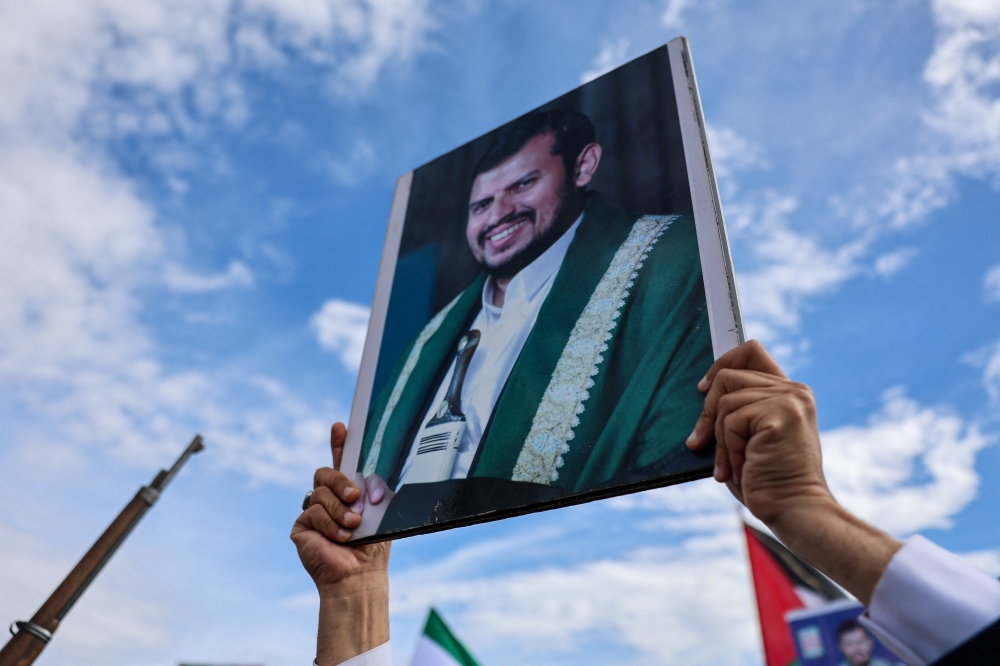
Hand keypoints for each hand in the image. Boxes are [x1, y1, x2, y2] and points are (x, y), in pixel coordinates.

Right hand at [291, 422, 389, 589]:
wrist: (360, 574)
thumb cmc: (373, 544)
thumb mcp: (380, 510)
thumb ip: (374, 490)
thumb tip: (365, 484)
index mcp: (348, 491)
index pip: (340, 462)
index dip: (339, 443)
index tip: (341, 426)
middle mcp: (328, 498)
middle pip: (325, 473)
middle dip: (340, 481)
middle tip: (355, 496)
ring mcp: (313, 511)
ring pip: (320, 493)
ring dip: (340, 510)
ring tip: (353, 526)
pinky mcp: (301, 526)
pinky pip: (313, 511)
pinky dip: (329, 524)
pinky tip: (340, 537)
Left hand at [685, 340, 830, 524]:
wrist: (794, 510)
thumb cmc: (767, 480)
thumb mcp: (749, 437)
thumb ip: (737, 411)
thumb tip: (703, 390)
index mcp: (789, 393)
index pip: (751, 352)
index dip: (722, 363)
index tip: (703, 388)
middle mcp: (794, 391)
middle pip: (728, 375)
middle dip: (708, 412)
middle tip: (701, 442)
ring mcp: (789, 400)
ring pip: (725, 400)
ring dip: (719, 438)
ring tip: (732, 464)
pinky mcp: (780, 414)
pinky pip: (731, 421)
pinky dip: (728, 449)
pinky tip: (743, 467)